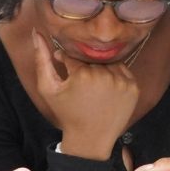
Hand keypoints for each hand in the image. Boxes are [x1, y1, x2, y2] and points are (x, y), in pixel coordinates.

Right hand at [33, 31, 139, 159]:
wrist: (91, 138)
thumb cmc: (67, 113)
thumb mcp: (48, 87)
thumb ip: (41, 58)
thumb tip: (36, 31)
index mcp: (84, 74)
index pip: (73, 55)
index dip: (66, 62)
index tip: (65, 72)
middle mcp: (105, 75)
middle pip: (91, 58)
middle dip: (83, 66)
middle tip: (80, 82)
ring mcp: (122, 81)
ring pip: (107, 62)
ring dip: (100, 68)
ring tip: (93, 85)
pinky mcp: (134, 87)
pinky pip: (122, 70)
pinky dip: (114, 74)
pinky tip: (105, 88)